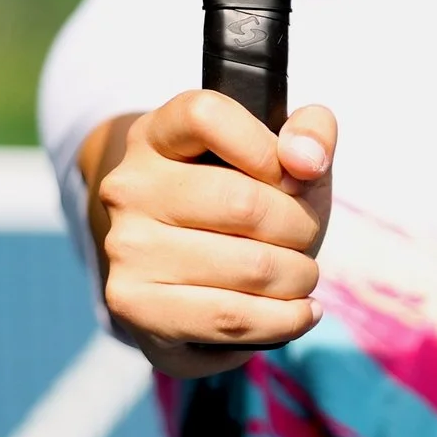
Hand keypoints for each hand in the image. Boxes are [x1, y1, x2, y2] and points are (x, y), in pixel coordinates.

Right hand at [93, 90, 335, 377]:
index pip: (207, 116)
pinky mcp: (134, 304)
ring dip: (298, 277)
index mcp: (158, 134)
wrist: (180, 269)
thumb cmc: (241, 199)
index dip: (267, 148)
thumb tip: (307, 159)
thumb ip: (310, 132)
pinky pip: (231, 318)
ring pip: (249, 267)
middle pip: (244, 203)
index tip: (294, 176)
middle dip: (300, 226)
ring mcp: (126, 247)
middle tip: (305, 237)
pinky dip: (284, 320)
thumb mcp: (280, 154)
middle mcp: (129, 186)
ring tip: (301, 276)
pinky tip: (300, 312)